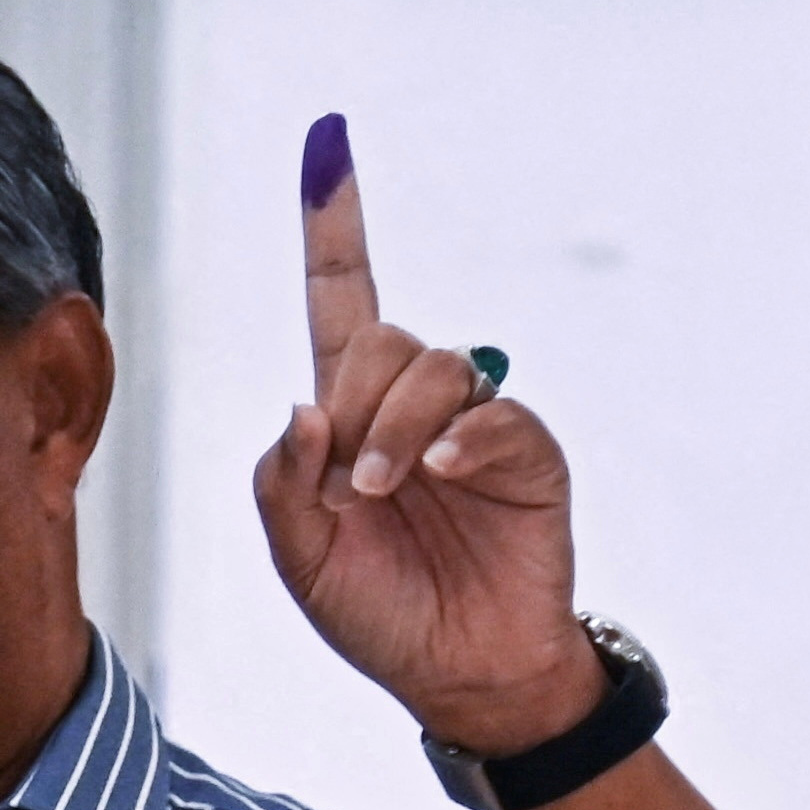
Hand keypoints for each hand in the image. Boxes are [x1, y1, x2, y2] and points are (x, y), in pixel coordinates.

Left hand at [253, 114, 609, 761]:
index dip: (334, 223)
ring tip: (380, 494)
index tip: (327, 137)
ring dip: (391, 429)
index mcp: (349, 416)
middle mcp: (412, 404)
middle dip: (349, 403)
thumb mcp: (300, 557)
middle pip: (377, 335)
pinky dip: (458, 440)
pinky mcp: (528, 452)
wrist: (456, 672)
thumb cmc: (377, 610)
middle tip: (345, 487)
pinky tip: (439, 477)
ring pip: (430, 367)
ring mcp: (474, 423)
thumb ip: (281, 484)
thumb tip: (304, 407)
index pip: (340, 298)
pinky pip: (493, 415)